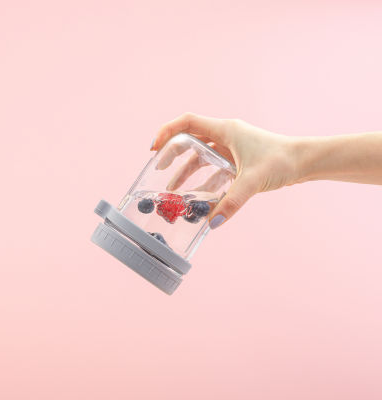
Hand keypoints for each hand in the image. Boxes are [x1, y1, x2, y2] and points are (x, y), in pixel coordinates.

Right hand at [151, 113, 297, 228]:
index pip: (188, 122)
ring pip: (202, 156)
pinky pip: (215, 168)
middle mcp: (226, 135)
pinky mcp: (238, 160)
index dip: (168, 132)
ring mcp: (232, 148)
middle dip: (173, 153)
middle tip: (159, 167)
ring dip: (188, 171)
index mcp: (225, 130)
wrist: (304, 161)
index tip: (155, 148)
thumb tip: (213, 222)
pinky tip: (201, 197)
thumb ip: (232, 201)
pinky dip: (206, 180)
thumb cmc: (282, 160)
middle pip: (190, 139)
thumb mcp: (252, 180)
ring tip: (175, 188)